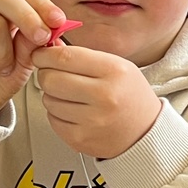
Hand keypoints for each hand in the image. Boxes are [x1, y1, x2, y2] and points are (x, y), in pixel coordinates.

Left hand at [31, 44, 162, 159]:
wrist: (145, 132)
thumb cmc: (130, 96)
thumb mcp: (116, 66)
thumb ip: (83, 56)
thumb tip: (50, 48)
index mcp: (114, 71)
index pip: (65, 57)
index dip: (45, 54)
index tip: (41, 54)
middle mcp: (104, 96)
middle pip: (51, 79)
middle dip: (46, 74)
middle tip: (53, 74)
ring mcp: (91, 121)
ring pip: (48, 100)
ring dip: (53, 95)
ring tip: (71, 95)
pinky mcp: (80, 139)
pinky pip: (52, 119)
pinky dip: (57, 114)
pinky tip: (74, 111)